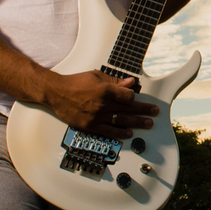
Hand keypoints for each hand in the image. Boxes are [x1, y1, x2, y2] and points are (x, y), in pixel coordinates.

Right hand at [44, 70, 158, 139]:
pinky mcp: (90, 125)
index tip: (137, 98)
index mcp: (105, 90)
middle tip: (154, 112)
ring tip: (148, 123)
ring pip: (121, 121)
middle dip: (144, 110)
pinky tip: (129, 133)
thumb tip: (130, 83)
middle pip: (128, 109)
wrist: (56, 93)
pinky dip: (120, 133)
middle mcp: (102, 104)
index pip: (128, 96)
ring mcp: (96, 116)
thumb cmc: (76, 82)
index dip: (134, 97)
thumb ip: (115, 81)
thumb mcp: (96, 76)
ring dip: (137, 122)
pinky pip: (108, 131)